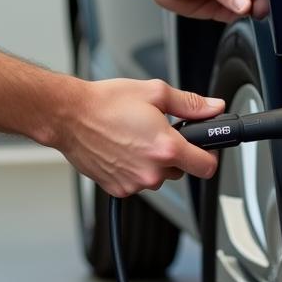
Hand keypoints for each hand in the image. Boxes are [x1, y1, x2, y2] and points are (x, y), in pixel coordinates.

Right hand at [56, 77, 224, 196]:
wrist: (69, 116)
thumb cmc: (105, 103)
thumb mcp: (154, 92)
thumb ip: (190, 104)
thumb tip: (213, 107)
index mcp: (166, 148)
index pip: (207, 167)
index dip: (209, 155)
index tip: (204, 148)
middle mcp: (152, 171)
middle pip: (181, 171)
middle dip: (175, 154)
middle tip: (158, 132)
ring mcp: (134, 183)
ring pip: (157, 177)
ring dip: (153, 162)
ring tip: (135, 138)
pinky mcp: (118, 189)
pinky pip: (136, 182)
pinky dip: (134, 169)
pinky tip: (122, 149)